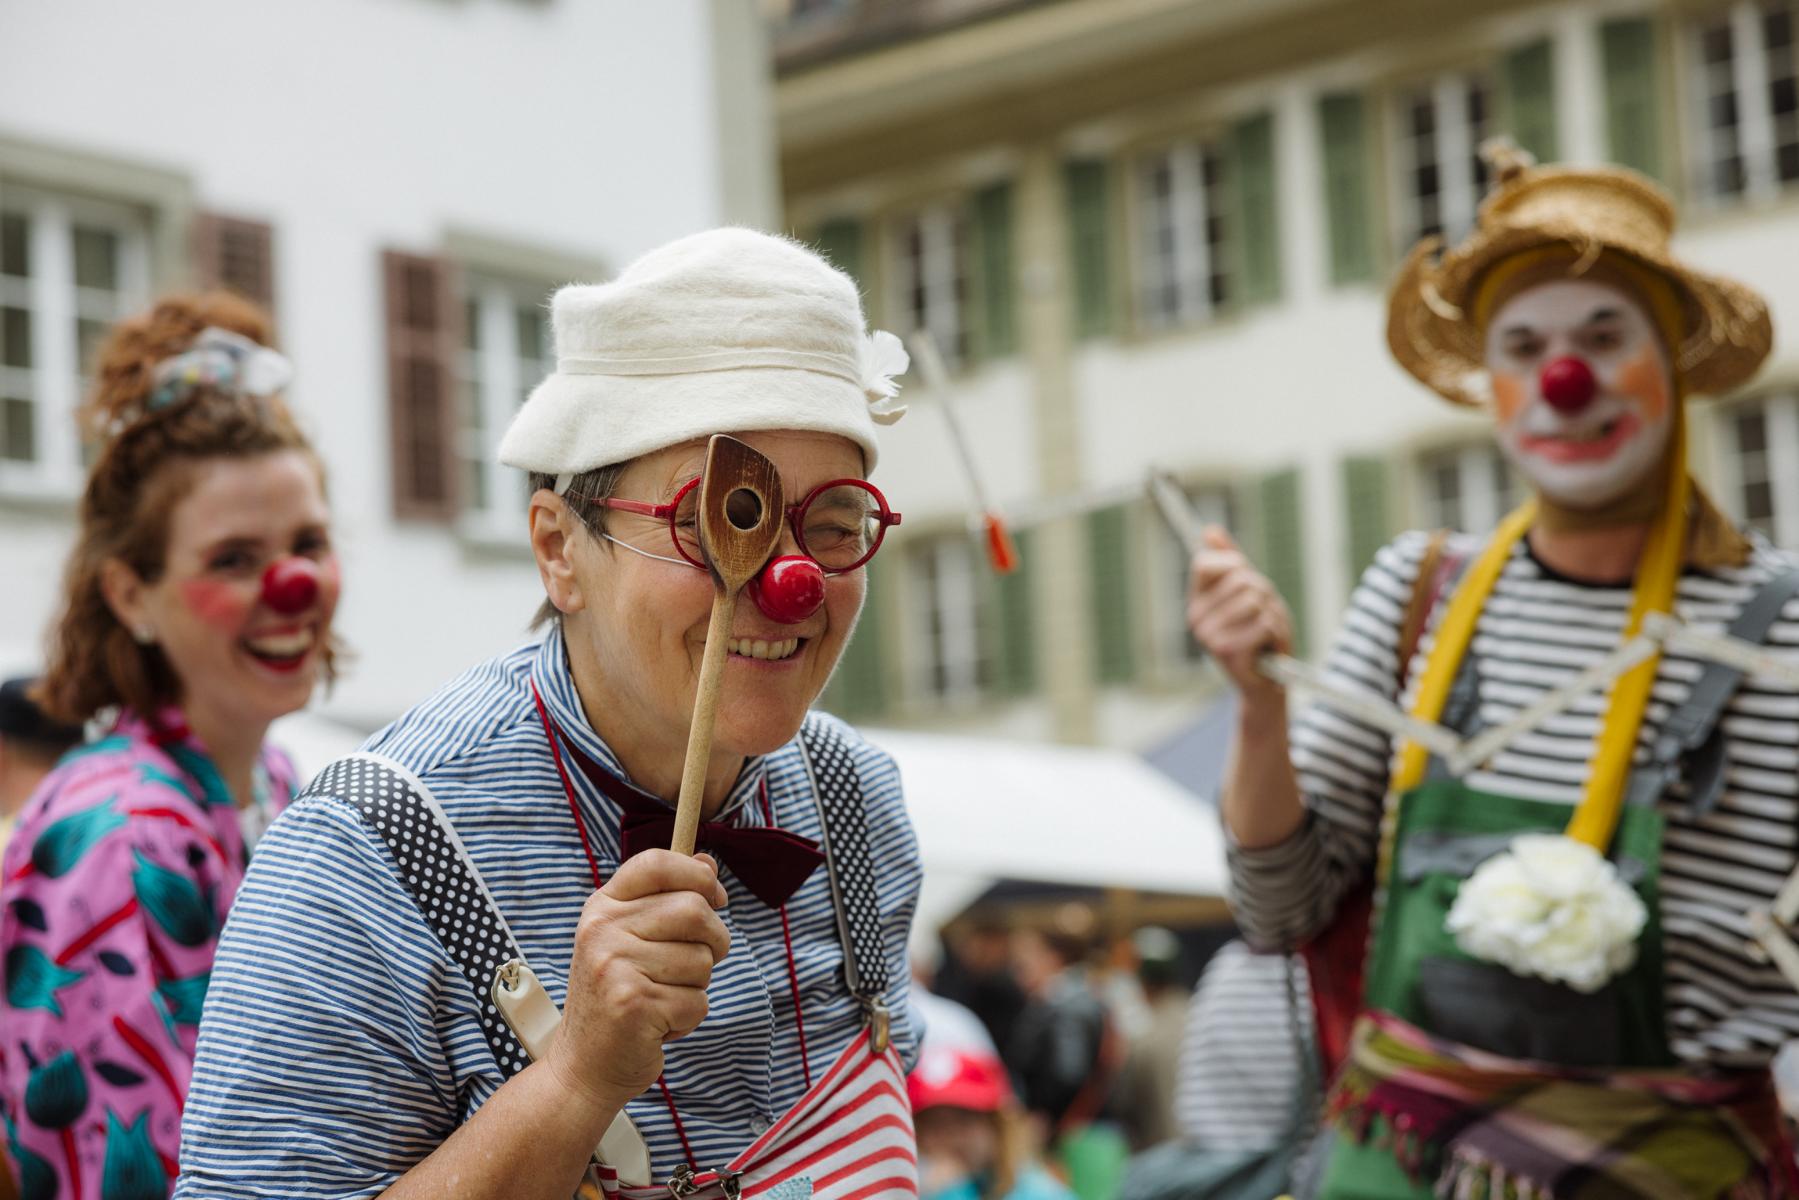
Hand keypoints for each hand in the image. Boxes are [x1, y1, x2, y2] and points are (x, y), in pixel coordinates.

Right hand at [546, 850, 730, 1112]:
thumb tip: (707, 863)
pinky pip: (697, 1001)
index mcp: (603, 907)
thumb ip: (667, 899)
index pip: (656, 863)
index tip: (715, 897)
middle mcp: (603, 931)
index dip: (697, 874)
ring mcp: (615, 967)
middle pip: (694, 909)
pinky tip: (658, 1024)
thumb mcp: (632, 939)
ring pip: (702, 960)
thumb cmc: (617, 998)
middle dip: (713, 941)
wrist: (584, 1066)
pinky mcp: (633, 1005)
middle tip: (693, 966)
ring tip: (662, 998)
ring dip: (697, 986)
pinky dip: (688, 1018)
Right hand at [1187, 526, 1292, 707]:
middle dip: (1264, 596)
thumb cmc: (1259, 635)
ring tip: (1266, 636)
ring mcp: (1209, 635)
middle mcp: (1195, 618)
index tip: (1244, 585)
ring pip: (1255, 600)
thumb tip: (1209, 529)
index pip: (1205, 562)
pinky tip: (1267, 650)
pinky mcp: (1227, 651)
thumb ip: (1229, 561)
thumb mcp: (1247, 592)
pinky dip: (1277, 634)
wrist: (1267, 684)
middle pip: (1241, 578)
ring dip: (1273, 617)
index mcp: (1196, 601)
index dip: (1234, 566)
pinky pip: (1265, 623)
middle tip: (1260, 620)